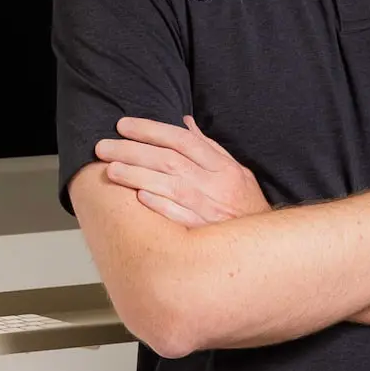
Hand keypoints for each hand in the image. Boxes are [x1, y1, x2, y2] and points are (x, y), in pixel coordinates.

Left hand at [95, 116, 270, 227]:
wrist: (265, 246)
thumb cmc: (245, 206)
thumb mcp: (235, 171)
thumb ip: (208, 147)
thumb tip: (184, 123)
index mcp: (221, 167)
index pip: (181, 140)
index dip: (151, 129)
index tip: (123, 125)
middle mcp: (214, 184)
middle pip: (168, 160)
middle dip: (133, 150)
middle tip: (104, 147)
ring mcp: (209, 209)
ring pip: (169, 186)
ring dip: (137, 176)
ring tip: (111, 170)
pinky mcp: (202, 232)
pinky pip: (179, 217)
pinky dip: (160, 205)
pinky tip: (139, 197)